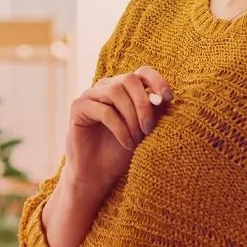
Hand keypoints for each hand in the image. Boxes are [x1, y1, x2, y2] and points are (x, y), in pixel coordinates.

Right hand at [64, 66, 172, 193]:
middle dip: (143, 104)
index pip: (142, 72)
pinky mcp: (78, 107)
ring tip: (137, 139)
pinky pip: (104, 111)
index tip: (168, 98)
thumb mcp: (144, 130)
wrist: (99, 174)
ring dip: (131, 117)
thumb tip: (165, 98)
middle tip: (149, 128)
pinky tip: (127, 143)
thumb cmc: (122, 151)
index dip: (157, 80)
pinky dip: (120, 128)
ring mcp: (90, 94)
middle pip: (129, 80)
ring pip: (116, 92)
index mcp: (124, 88)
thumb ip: (153, 112)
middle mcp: (107, 86)